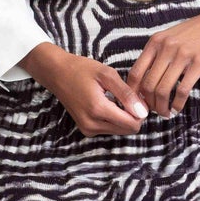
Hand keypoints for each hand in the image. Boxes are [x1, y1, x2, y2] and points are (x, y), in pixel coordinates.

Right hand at [20, 42, 150, 136]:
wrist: (56, 73)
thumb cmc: (81, 69)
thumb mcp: (107, 75)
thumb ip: (126, 94)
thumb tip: (142, 112)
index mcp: (98, 109)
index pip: (132, 124)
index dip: (140, 112)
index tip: (137, 97)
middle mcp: (92, 125)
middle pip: (127, 130)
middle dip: (133, 115)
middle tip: (128, 96)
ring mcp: (88, 129)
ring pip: (120, 131)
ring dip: (124, 117)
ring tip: (116, 98)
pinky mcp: (86, 130)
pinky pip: (109, 129)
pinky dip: (114, 119)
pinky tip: (108, 104)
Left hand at [126, 0, 199, 115]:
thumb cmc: (195, 32)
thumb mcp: (170, 38)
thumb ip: (157, 55)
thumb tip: (144, 82)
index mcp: (155, 42)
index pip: (135, 73)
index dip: (133, 93)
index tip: (138, 103)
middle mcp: (165, 48)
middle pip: (148, 85)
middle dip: (149, 104)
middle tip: (153, 111)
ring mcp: (182, 55)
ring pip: (163, 90)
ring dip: (162, 107)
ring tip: (165, 113)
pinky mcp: (199, 63)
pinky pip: (182, 90)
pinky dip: (178, 104)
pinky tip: (177, 108)